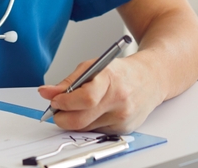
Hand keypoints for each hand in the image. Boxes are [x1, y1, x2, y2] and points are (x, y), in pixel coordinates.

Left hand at [37, 54, 163, 133]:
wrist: (150, 79)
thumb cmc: (121, 71)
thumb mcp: (93, 66)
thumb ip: (68, 81)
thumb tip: (46, 92)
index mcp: (111, 80)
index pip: (85, 98)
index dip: (64, 102)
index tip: (55, 101)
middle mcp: (119, 101)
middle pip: (82, 120)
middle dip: (62, 118)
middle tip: (57, 110)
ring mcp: (123, 118)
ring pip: (86, 128)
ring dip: (74, 121)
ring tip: (75, 108)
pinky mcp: (124, 129)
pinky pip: (97, 131)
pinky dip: (89, 124)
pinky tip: (94, 112)